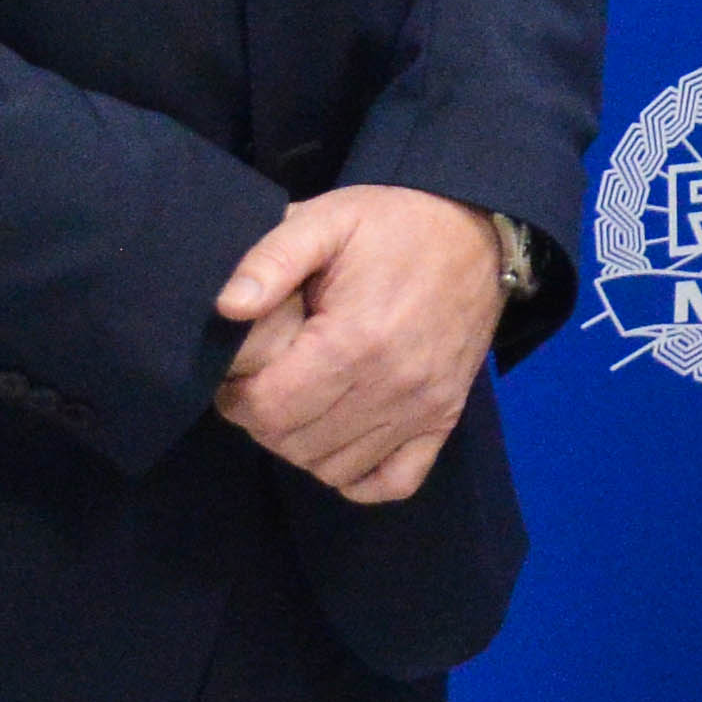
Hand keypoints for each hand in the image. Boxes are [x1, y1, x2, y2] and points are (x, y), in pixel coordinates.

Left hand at [211, 185, 503, 503]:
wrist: (475, 231)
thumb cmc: (392, 226)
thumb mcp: (326, 219)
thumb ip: (271, 259)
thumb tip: (226, 308)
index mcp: (356, 338)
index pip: (270, 408)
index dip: (236, 397)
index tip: (236, 373)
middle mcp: (393, 385)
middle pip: (295, 443)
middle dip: (262, 420)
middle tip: (263, 384)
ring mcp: (423, 408)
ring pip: (334, 469)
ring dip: (302, 446)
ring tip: (299, 403)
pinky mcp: (444, 419)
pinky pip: (391, 482)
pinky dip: (358, 476)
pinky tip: (341, 438)